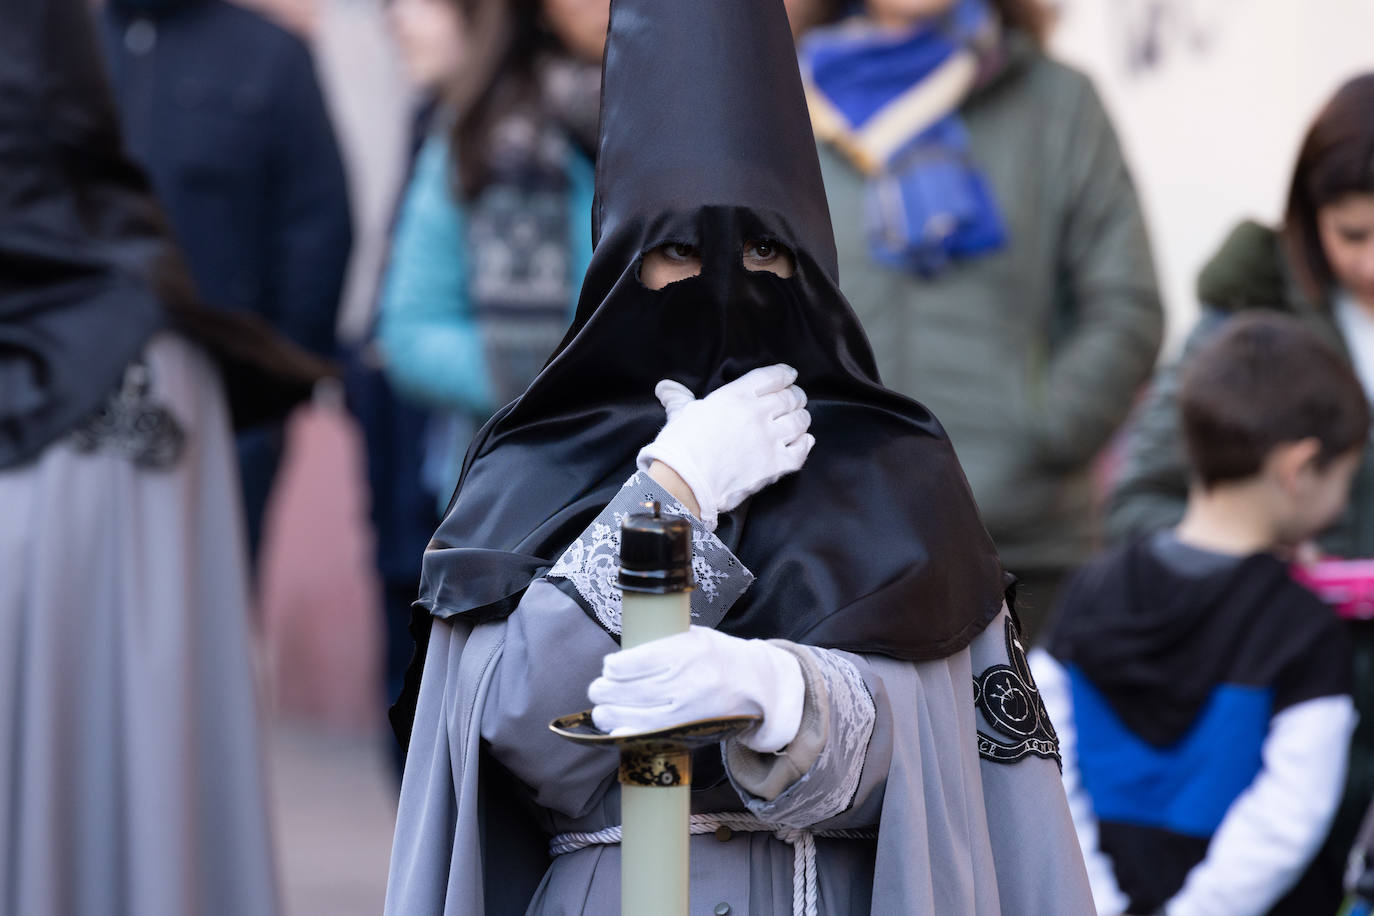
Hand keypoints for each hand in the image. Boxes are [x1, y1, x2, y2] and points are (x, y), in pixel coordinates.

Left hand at [589, 626, 804, 752]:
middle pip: (630, 689)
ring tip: (602, 710)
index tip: (609, 667)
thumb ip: (661, 644)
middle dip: (605, 690)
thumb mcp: (694, 636)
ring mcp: (687, 708)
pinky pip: (650, 734)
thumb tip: (621, 659)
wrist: (757, 686)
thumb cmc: (720, 657)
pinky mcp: (688, 729)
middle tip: (598, 689)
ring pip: (635, 714)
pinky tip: (615, 730)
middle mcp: (686, 679)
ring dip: (609, 713)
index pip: (636, 661)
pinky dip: (628, 733)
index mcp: (686, 649)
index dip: (614, 667)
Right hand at [636, 364, 813, 529]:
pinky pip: (801, 451)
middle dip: (795, 397)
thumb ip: (678, 398)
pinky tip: (804, 441)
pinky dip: (805, 444)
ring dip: (802, 418)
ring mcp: (770, 439)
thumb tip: (665, 387)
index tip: (790, 375)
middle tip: (795, 400)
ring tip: (799, 419)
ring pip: (800, 421)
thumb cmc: (680, 445)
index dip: (785, 374)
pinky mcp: (776, 465)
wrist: (686, 480)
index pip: (772, 377)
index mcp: (736, 395)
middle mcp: (758, 413)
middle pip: (790, 398)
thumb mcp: (680, 413)